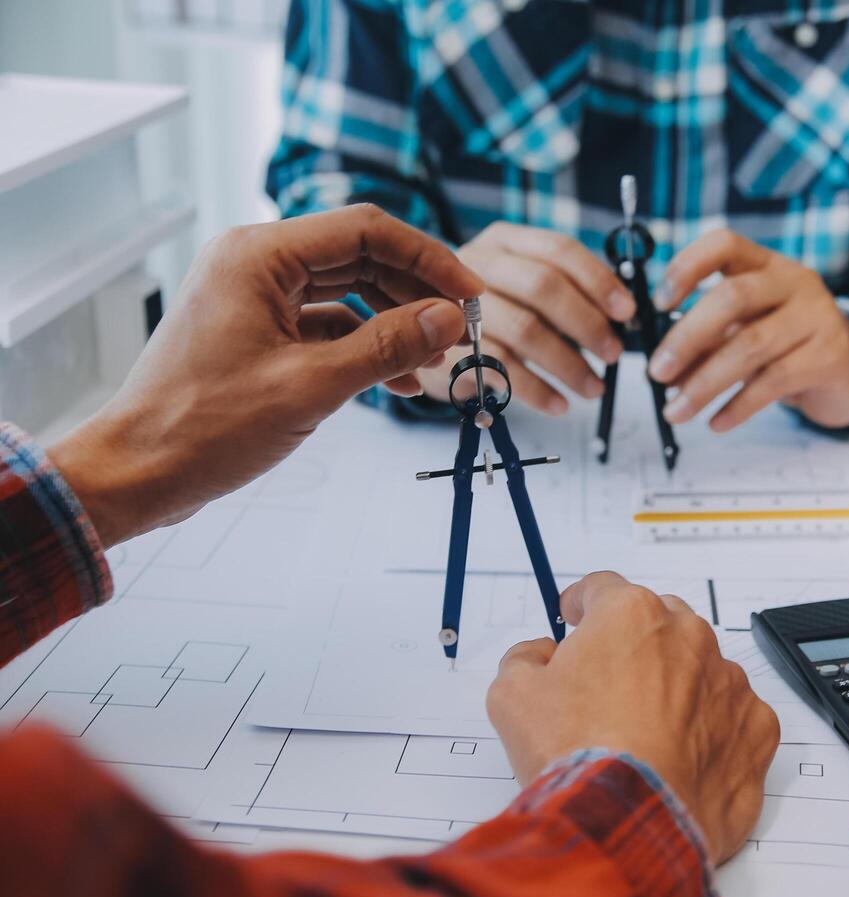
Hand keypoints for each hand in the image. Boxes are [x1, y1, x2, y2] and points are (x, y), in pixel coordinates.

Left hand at [48, 205, 482, 546]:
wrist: (137, 472)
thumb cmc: (204, 427)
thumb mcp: (311, 386)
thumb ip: (387, 346)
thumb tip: (449, 318)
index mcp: (260, 256)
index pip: (366, 230)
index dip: (427, 259)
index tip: (470, 295)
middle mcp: (255, 263)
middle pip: (359, 256)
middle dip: (414, 292)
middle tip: (460, 330)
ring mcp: (253, 297)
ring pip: (346, 291)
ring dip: (393, 322)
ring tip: (432, 362)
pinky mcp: (255, 331)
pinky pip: (324, 324)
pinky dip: (363, 347)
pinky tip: (397, 381)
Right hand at [416, 223, 635, 414]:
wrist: (430, 341)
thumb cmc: (496, 312)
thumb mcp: (527, 290)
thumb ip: (568, 292)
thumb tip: (622, 315)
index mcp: (506, 241)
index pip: (559, 250)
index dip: (598, 280)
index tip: (626, 312)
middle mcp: (478, 264)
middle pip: (542, 286)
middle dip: (586, 323)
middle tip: (612, 354)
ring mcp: (458, 305)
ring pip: (525, 329)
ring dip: (568, 364)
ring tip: (593, 387)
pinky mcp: (449, 349)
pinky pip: (502, 369)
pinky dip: (537, 390)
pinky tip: (559, 404)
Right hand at [485, 572, 779, 862]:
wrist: (626, 824)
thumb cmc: (576, 753)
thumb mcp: (513, 696)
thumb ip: (525, 657)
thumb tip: (538, 654)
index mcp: (633, 614)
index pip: (604, 589)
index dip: (583, 604)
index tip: (575, 618)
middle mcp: (690, 636)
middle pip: (659, 625)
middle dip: (635, 648)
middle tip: (609, 688)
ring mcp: (729, 683)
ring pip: (700, 672)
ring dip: (677, 690)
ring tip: (646, 736)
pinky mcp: (756, 728)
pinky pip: (733, 718)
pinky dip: (712, 732)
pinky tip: (682, 759)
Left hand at [647, 230, 848, 431]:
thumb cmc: (789, 346)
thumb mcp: (749, 331)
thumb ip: (710, 340)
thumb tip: (664, 369)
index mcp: (767, 265)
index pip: (725, 244)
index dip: (687, 267)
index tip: (660, 303)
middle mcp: (795, 282)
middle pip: (733, 297)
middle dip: (687, 337)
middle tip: (657, 373)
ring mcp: (817, 316)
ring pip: (751, 345)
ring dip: (705, 382)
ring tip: (676, 410)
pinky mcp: (828, 356)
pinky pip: (774, 381)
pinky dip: (738, 406)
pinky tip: (716, 422)